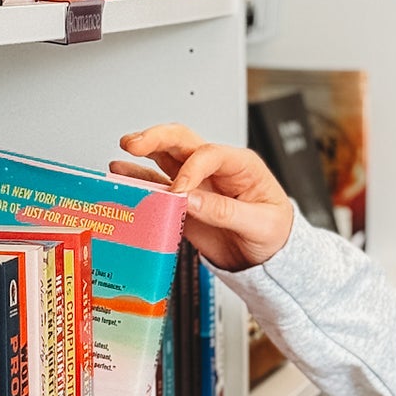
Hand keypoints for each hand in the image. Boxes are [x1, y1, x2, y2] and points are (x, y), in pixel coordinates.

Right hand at [113, 124, 294, 271]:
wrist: (267, 257)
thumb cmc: (274, 233)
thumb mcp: (261, 224)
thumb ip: (226, 212)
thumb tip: (190, 200)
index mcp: (242, 165)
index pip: (210, 154)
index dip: (191, 170)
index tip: (179, 192)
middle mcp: (216, 167)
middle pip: (183, 140)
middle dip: (157, 138)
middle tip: (135, 144)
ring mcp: (197, 181)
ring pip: (166, 155)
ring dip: (144, 151)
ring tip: (124, 152)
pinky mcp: (183, 199)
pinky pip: (158, 183)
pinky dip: (139, 177)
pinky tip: (121, 172)